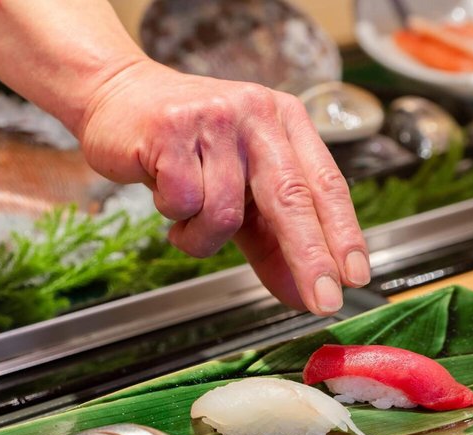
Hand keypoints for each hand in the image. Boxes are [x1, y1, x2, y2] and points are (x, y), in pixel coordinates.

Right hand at [77, 59, 369, 315]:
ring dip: (201, 236)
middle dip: (310, 256)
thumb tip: (299, 293)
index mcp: (284, 121)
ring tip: (185, 220)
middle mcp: (256, 114)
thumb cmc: (183, 145)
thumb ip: (270, 238)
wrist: (117, 96)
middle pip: (291, 196)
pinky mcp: (170, 131)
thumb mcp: (236, 186)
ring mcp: (213, 119)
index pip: (324, 183)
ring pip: (223, 212)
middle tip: (325, 300)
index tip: (355, 275)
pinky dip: (173, 215)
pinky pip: (182, 202)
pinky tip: (164, 194)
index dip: (343, 233)